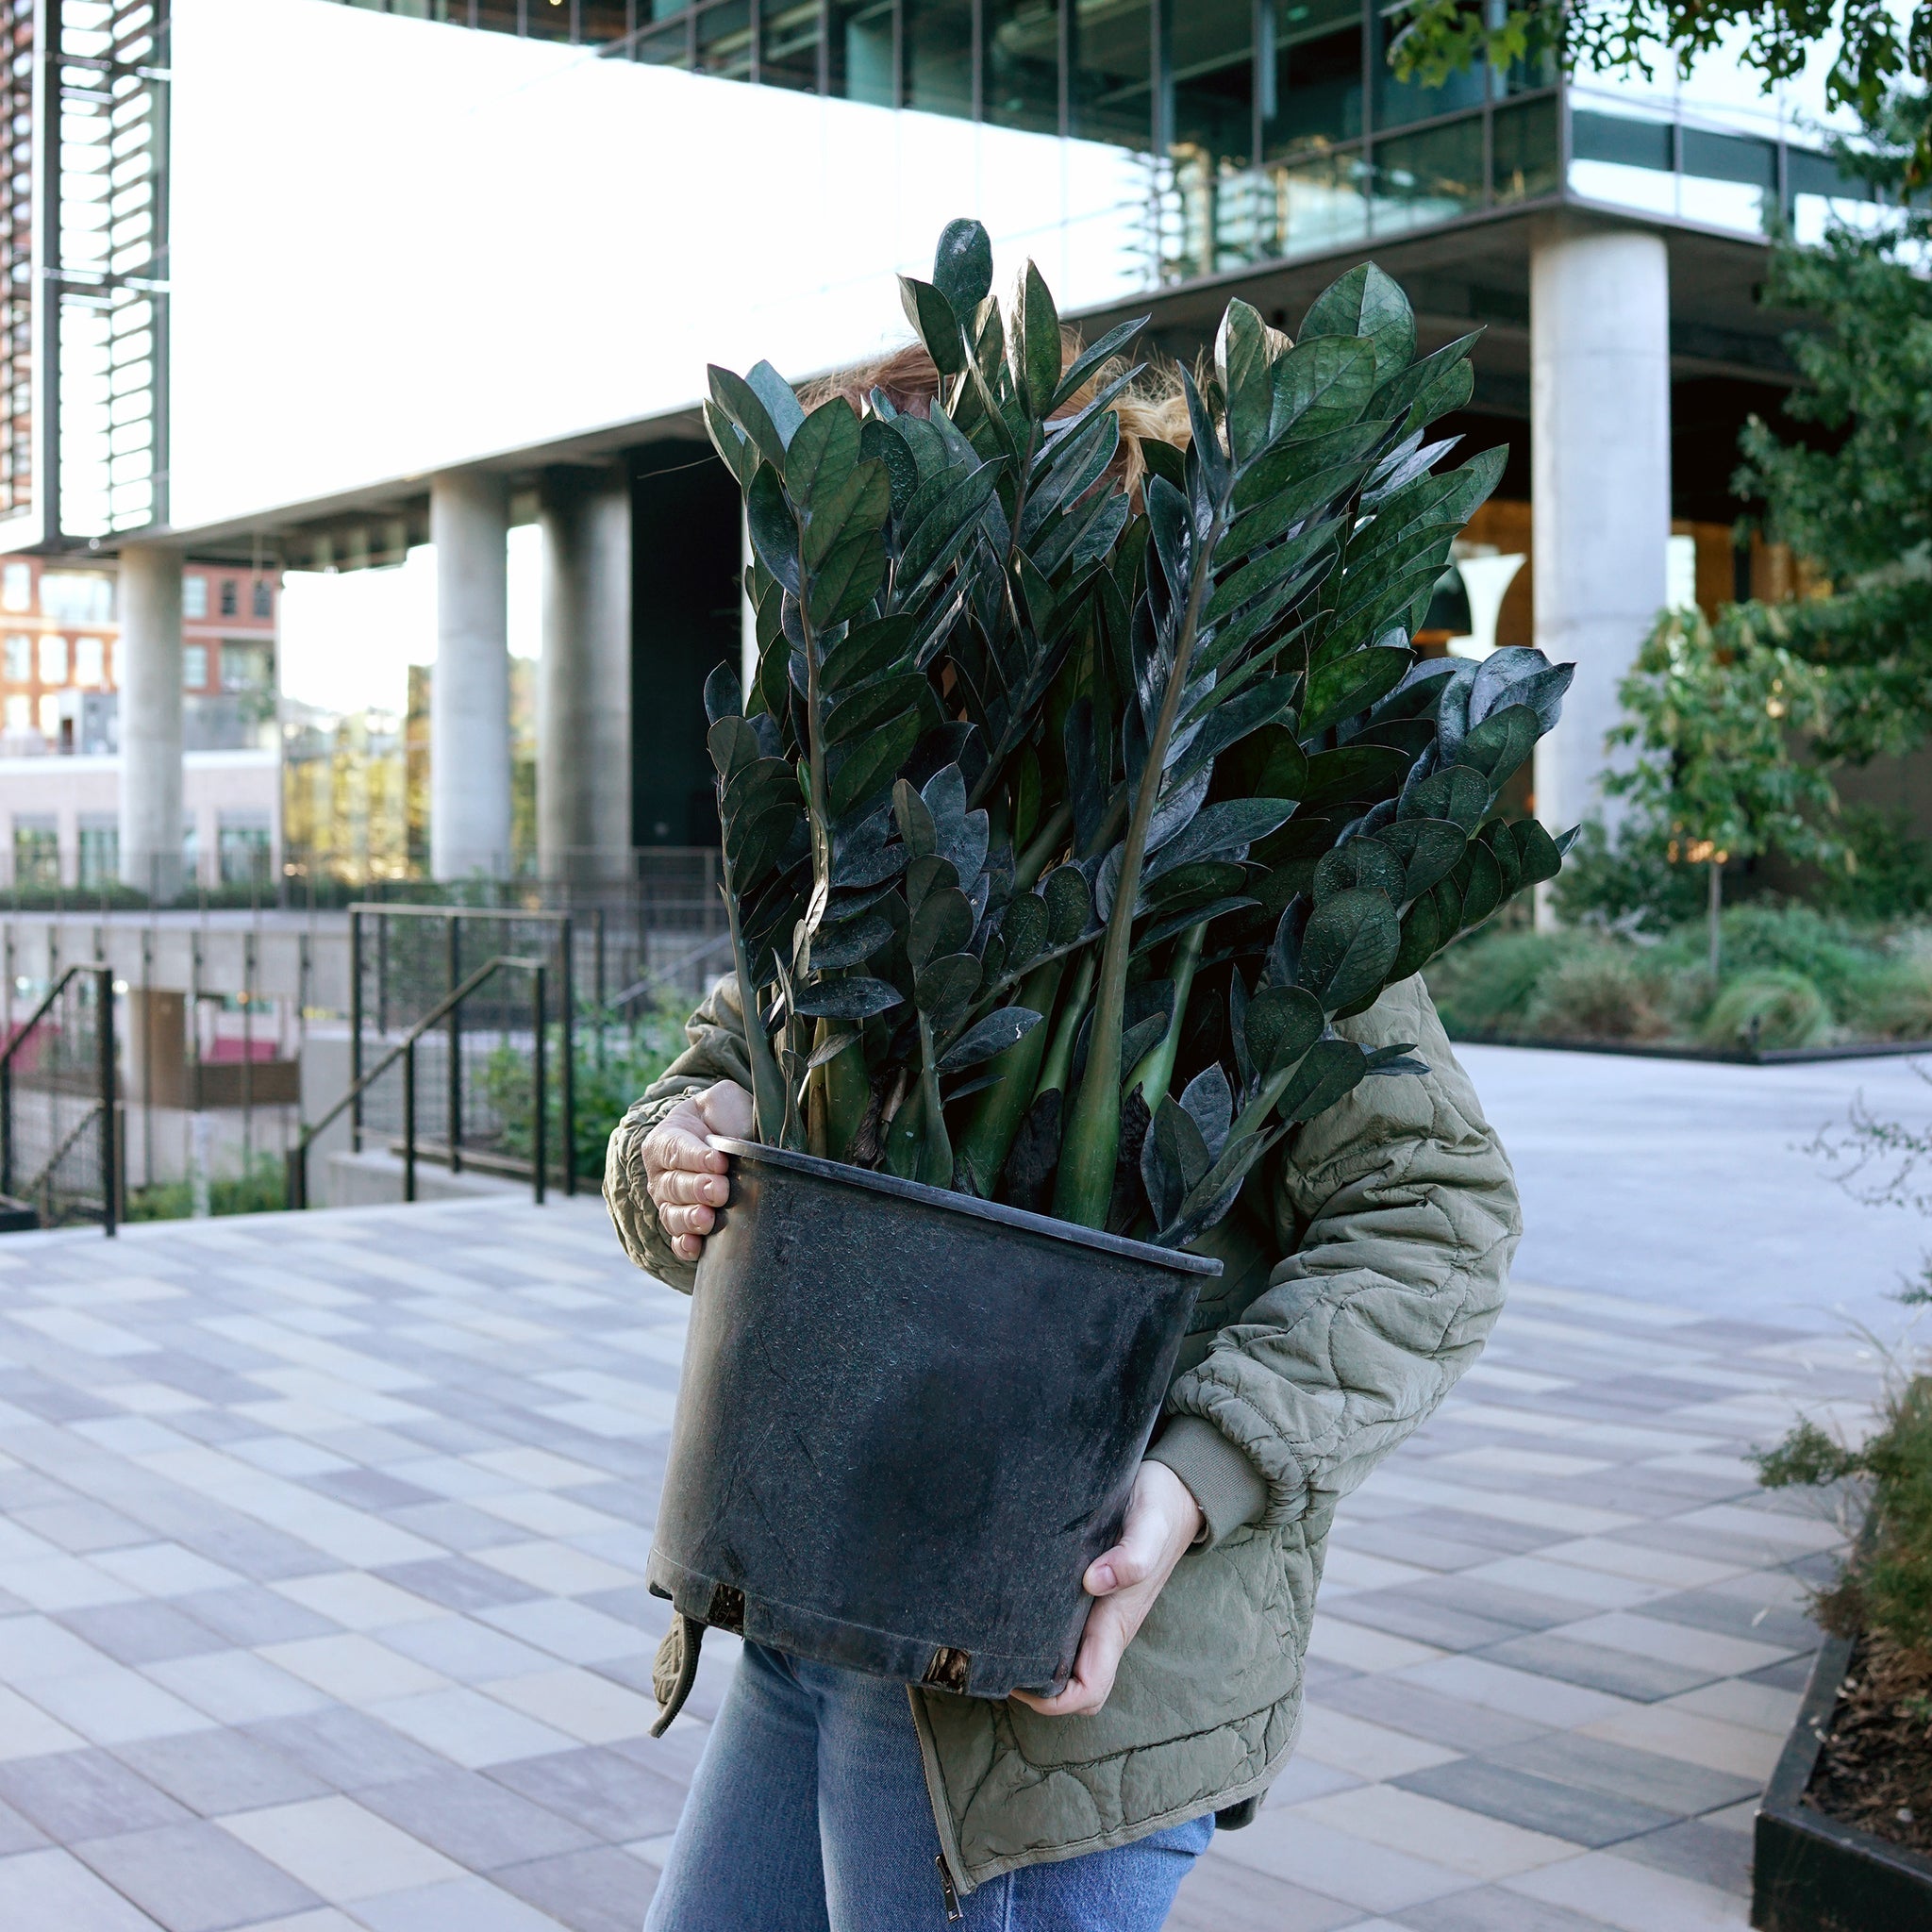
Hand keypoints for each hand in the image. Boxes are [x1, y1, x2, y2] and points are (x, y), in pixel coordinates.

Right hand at [641, 1080, 754, 1262]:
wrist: (731, 1138)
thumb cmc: (724, 1116)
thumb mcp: (723, 1099)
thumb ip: (724, 1105)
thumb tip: (736, 1134)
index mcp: (667, 1138)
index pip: (675, 1150)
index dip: (695, 1158)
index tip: (719, 1162)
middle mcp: (663, 1173)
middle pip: (672, 1185)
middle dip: (696, 1189)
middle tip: (720, 1190)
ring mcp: (671, 1202)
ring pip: (672, 1214)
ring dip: (690, 1218)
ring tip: (708, 1219)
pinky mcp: (685, 1225)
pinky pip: (678, 1239)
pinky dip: (685, 1245)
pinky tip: (696, 1246)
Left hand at [1011, 1460, 1201, 1717]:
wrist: (1175, 1492)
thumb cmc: (1160, 1510)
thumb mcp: (1150, 1526)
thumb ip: (1132, 1556)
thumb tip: (1093, 1581)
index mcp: (1117, 1624)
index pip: (1087, 1689)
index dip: (1053, 1698)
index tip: (1015, 1678)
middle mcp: (1105, 1627)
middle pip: (1072, 1686)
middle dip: (1035, 1688)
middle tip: (994, 1658)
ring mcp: (1097, 1612)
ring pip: (1064, 1661)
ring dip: (1033, 1660)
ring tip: (994, 1634)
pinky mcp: (1089, 1592)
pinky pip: (1062, 1629)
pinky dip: (1036, 1630)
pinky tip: (1011, 1605)